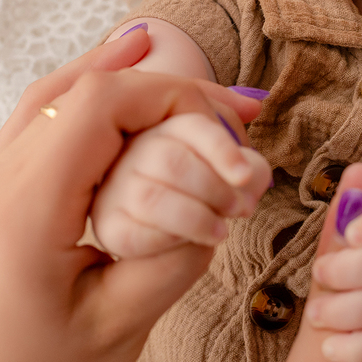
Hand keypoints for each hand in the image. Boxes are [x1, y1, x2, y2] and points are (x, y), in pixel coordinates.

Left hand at [0, 29, 261, 361]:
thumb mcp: (118, 328)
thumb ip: (174, 256)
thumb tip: (220, 205)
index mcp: (26, 207)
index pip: (102, 103)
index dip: (175, 96)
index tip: (232, 122)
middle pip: (81, 89)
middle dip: (161, 84)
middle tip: (230, 104)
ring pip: (51, 95)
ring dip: (114, 74)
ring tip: (160, 46)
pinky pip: (36, 123)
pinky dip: (79, 95)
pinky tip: (104, 84)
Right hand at [89, 101, 271, 258]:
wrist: (175, 239)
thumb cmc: (209, 199)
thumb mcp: (234, 178)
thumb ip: (249, 162)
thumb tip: (254, 119)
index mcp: (168, 127)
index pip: (192, 127)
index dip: (222, 150)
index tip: (245, 178)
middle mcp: (135, 150)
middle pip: (173, 162)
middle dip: (215, 189)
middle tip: (240, 209)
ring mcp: (116, 186)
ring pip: (153, 198)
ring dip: (198, 218)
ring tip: (222, 232)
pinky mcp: (107, 224)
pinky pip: (135, 232)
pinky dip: (170, 240)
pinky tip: (190, 242)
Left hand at [304, 173, 361, 361]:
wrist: (358, 303)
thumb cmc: (353, 253)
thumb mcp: (349, 228)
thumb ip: (353, 206)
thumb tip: (359, 172)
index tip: (352, 234)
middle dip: (348, 270)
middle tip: (319, 273)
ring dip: (346, 310)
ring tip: (317, 313)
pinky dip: (359, 346)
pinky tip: (332, 347)